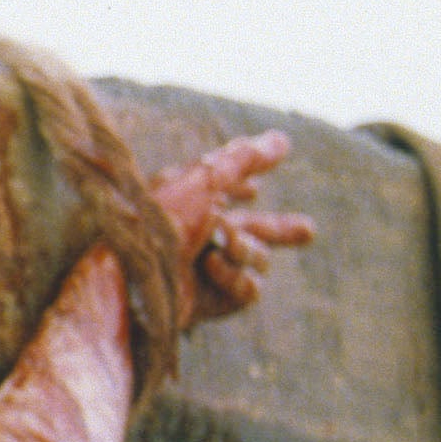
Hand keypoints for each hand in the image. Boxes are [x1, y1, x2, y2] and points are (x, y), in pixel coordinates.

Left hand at [151, 131, 315, 326]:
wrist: (131, 280)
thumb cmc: (157, 222)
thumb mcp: (201, 180)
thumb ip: (242, 160)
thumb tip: (282, 139)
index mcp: (187, 201)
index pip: (222, 191)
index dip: (241, 186)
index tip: (254, 189)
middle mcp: (197, 236)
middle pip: (252, 232)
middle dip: (281, 230)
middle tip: (309, 231)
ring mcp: (205, 271)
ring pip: (257, 257)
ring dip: (245, 247)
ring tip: (221, 244)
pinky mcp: (212, 302)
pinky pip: (250, 288)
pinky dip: (235, 276)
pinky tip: (211, 269)